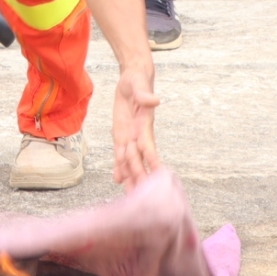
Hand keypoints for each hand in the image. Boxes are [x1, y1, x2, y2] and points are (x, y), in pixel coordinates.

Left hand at [110, 61, 160, 185]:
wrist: (132, 78)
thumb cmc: (137, 80)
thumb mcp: (138, 83)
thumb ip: (145, 94)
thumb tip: (155, 100)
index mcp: (144, 125)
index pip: (148, 147)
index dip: (151, 161)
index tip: (157, 176)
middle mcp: (139, 134)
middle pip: (138, 159)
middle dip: (139, 177)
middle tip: (139, 197)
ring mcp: (130, 136)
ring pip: (130, 161)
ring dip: (130, 178)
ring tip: (130, 197)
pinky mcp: (121, 134)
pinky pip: (120, 154)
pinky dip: (120, 167)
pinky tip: (119, 180)